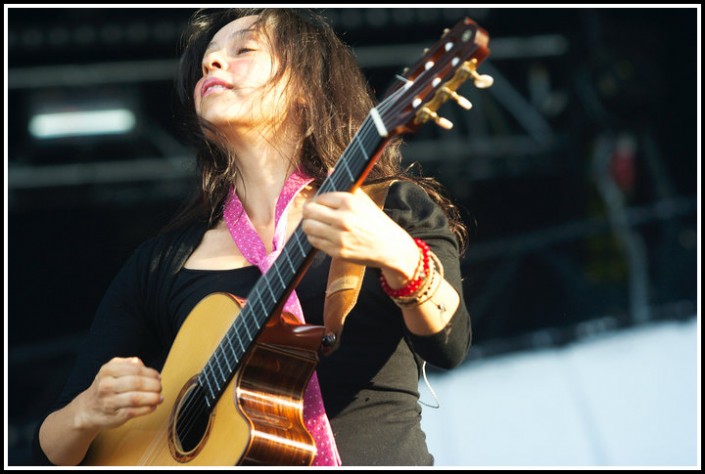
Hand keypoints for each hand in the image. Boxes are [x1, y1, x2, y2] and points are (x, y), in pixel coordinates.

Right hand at [77, 356, 162, 430]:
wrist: (87, 410)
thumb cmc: (106, 387)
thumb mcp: (111, 370)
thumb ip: (127, 364)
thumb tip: (142, 364)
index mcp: (107, 370)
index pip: (135, 370)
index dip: (151, 373)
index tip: (158, 377)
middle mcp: (106, 385)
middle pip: (136, 383)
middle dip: (153, 385)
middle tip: (160, 388)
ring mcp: (109, 402)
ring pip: (136, 398)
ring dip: (152, 398)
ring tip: (159, 398)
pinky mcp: (113, 416)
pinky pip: (134, 412)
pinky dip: (147, 409)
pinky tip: (153, 406)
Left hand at [301, 188, 417, 278]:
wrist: (390, 248)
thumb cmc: (376, 222)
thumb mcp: (364, 201)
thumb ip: (346, 186)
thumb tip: (329, 170)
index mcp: (349, 202)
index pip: (320, 197)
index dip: (318, 200)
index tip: (322, 204)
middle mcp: (343, 218)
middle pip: (309, 211)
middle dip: (309, 211)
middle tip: (313, 213)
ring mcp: (339, 236)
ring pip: (308, 227)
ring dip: (309, 225)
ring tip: (317, 224)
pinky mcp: (337, 251)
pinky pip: (314, 241)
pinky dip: (315, 237)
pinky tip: (324, 235)